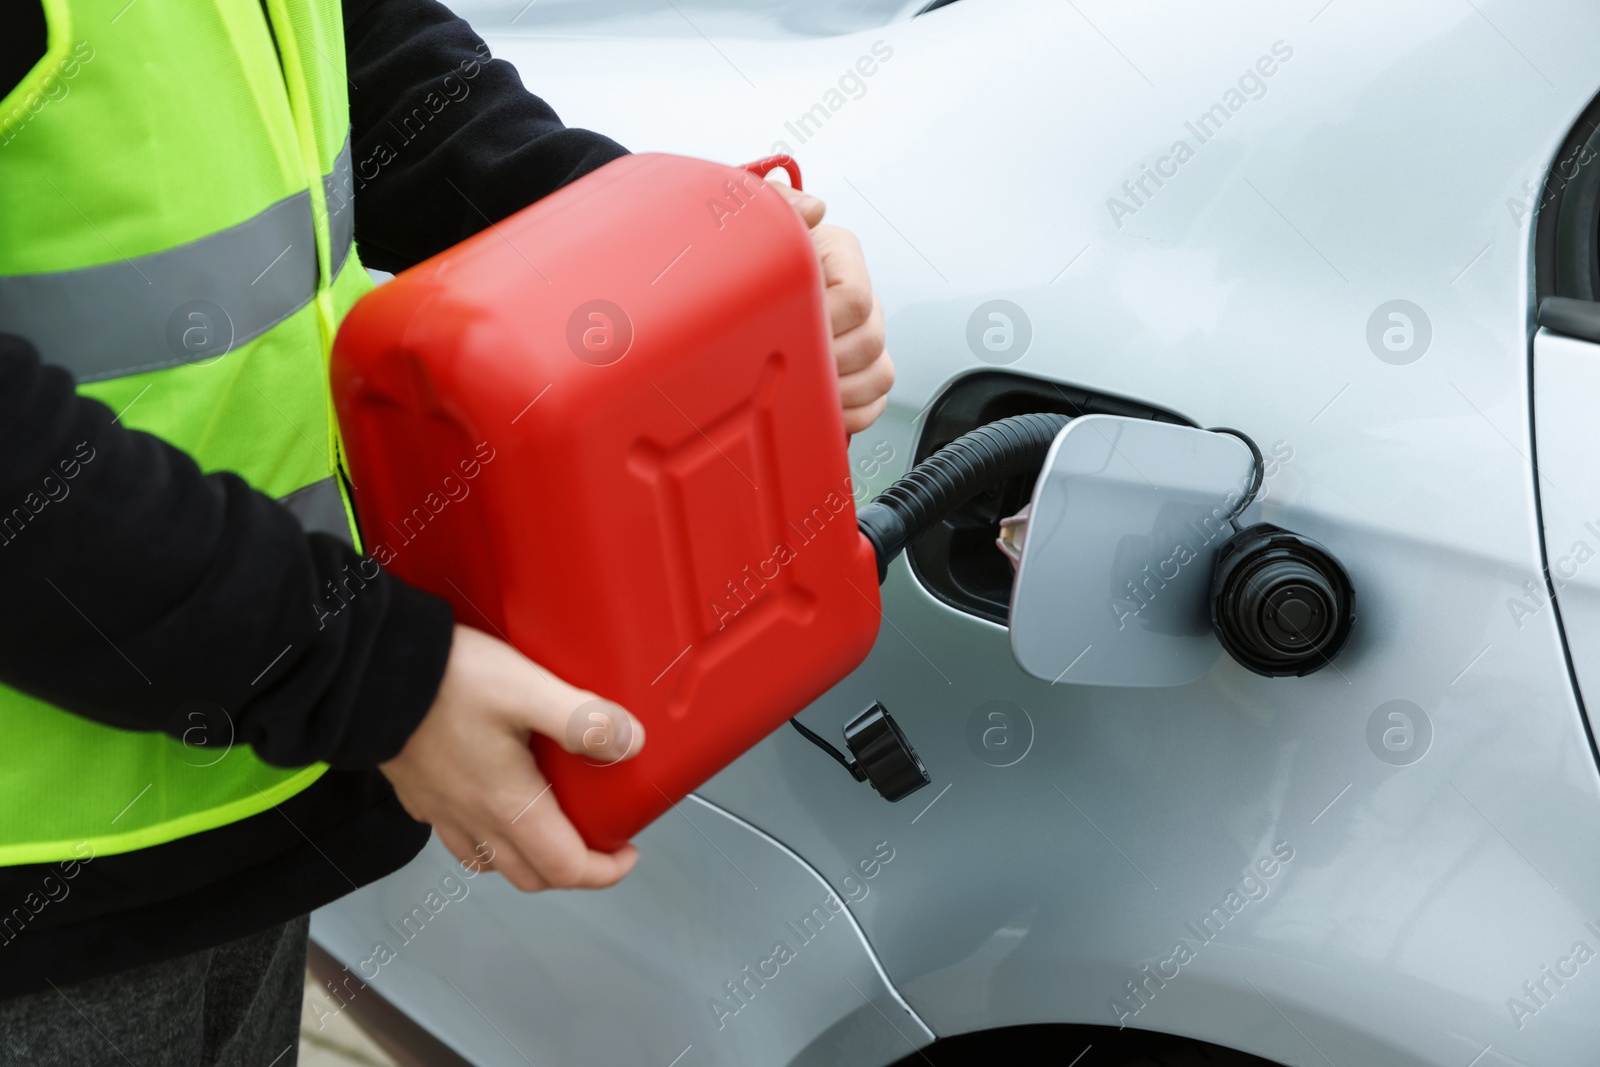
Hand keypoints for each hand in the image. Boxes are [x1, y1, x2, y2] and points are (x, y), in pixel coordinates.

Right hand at [378, 624, 645, 890]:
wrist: (367, 672)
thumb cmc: (448, 681)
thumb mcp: (528, 690)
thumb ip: (584, 719)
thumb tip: (632, 743)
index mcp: (508, 805)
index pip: (565, 868)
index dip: (604, 871)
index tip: (626, 851)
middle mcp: (473, 819)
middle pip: (530, 876)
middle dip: (570, 869)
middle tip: (596, 840)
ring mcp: (441, 812)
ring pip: (490, 862)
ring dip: (526, 857)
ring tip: (549, 824)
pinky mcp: (418, 794)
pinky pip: (456, 834)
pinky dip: (484, 835)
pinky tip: (491, 800)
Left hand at [772, 182, 894, 433]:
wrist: (741, 281)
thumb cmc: (755, 250)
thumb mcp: (761, 216)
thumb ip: (783, 202)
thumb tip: (814, 209)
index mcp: (842, 256)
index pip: (857, 298)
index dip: (828, 320)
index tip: (795, 327)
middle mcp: (860, 298)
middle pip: (872, 341)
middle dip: (830, 360)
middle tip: (793, 363)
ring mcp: (864, 337)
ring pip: (880, 373)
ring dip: (842, 390)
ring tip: (806, 389)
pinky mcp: (860, 373)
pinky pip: (874, 403)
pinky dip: (851, 413)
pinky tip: (821, 408)